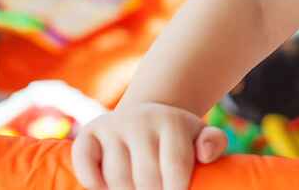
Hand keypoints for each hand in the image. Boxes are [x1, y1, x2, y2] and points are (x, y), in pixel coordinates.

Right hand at [71, 102, 227, 189]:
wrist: (144, 117)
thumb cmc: (177, 138)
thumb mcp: (200, 135)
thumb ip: (213, 143)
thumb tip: (204, 154)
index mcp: (172, 122)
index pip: (175, 167)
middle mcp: (140, 120)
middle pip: (146, 177)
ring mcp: (112, 126)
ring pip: (116, 178)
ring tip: (138, 189)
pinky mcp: (88, 134)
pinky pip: (85, 165)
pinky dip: (93, 183)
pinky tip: (107, 188)